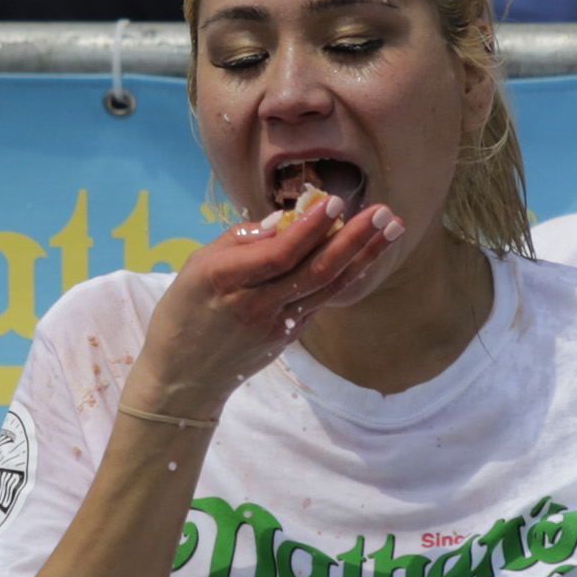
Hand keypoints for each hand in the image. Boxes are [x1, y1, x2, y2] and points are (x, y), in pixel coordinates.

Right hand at [125, 192, 403, 419]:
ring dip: (364, 256)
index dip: (310, 228)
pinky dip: (346, 275)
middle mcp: (255, 305)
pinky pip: (321, 300)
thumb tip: (284, 220)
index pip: (279, 253)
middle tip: (383, 211)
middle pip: (314, 271)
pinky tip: (366, 254)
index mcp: (225, 280)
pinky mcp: (289, 337)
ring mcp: (276, 326)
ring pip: (327, 288)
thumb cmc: (184, 310)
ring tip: (391, 228)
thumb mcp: (196, 265)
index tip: (336, 201)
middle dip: (353, 239)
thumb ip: (239, 240)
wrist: (184, 376)